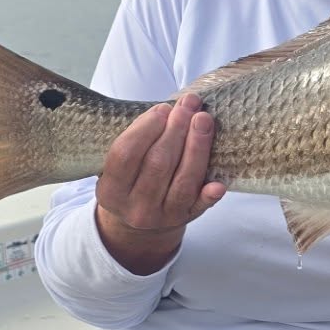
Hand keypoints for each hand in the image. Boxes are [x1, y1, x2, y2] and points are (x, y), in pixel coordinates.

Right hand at [94, 93, 222, 273]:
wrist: (139, 224)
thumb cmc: (133, 179)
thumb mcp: (121, 167)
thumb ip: (138, 141)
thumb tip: (171, 110)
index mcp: (111, 192)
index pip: (126, 154)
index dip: (146, 127)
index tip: (163, 108)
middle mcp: (135, 207)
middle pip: (158, 163)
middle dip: (176, 129)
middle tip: (189, 105)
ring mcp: (162, 216)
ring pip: (183, 179)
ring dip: (197, 145)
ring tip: (204, 119)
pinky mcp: (186, 218)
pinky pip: (200, 206)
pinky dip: (209, 194)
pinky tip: (218, 183)